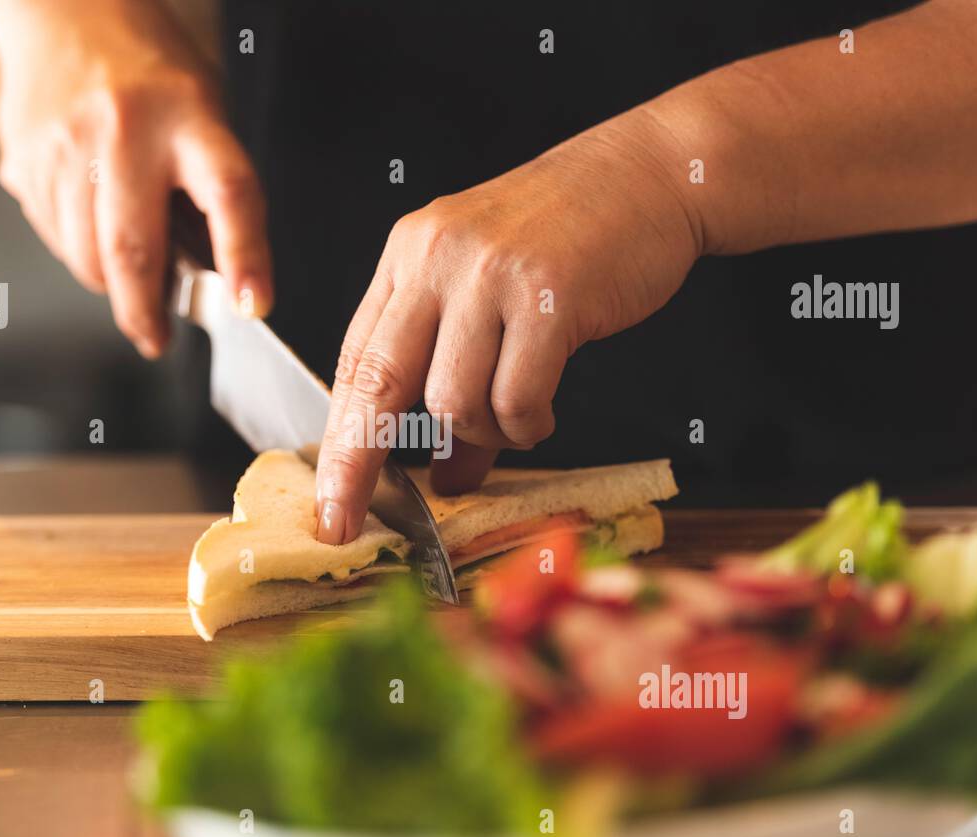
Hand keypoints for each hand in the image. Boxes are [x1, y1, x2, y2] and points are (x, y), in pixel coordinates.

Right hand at [0, 0, 271, 357]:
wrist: (63, 8)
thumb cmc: (151, 75)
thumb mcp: (204, 114)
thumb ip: (207, 191)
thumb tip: (214, 280)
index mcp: (189, 116)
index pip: (229, 194)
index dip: (245, 256)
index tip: (253, 306)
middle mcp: (125, 129)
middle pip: (134, 249)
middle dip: (145, 312)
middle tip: (156, 339)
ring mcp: (67, 145)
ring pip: (86, 255)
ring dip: (109, 283)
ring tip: (127, 272)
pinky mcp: (24, 158)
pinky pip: (52, 235)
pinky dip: (75, 249)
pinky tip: (88, 220)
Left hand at [315, 109, 702, 543]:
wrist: (649, 173)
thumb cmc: (568, 240)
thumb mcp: (490, 296)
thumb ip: (457, 377)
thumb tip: (444, 476)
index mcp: (409, 255)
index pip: (354, 361)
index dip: (337, 439)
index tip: (328, 500)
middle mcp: (436, 258)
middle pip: (378, 383)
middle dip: (358, 466)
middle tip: (350, 522)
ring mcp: (489, 273)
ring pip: (452, 401)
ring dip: (485, 435)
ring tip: (517, 421)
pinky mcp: (546, 294)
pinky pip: (517, 398)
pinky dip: (528, 424)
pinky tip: (544, 412)